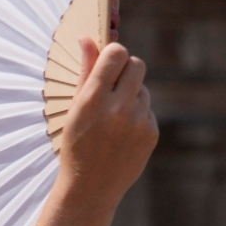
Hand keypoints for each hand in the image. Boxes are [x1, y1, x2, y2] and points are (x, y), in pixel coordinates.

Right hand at [55, 38, 157, 209]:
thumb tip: (87, 38)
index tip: (108, 61)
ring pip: (143, 88)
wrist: (90, 187)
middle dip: (127, 68)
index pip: (116, 54)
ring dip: (131, 94)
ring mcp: (138, 121)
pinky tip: (122, 132)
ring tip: (113, 116)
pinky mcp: (151, 132)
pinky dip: (137, 114)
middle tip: (114, 82)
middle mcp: (118, 108)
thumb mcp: (74, 107)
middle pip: (137, 64)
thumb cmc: (76, 142)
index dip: (114, 54)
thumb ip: (85, 70)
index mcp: (92, 99)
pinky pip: (148, 109)